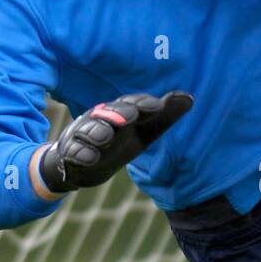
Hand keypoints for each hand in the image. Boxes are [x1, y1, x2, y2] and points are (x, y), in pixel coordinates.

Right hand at [38, 91, 193, 193]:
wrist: (84, 163)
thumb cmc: (119, 142)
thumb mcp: (145, 131)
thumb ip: (164, 116)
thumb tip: (189, 98)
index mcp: (121, 112)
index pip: (132, 104)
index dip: (144, 104)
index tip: (157, 107)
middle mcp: (101, 119)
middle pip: (109, 113)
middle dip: (118, 114)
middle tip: (129, 118)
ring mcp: (84, 135)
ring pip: (89, 130)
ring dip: (97, 132)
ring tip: (105, 138)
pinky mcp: (71, 152)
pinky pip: (74, 152)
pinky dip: (81, 154)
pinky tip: (90, 158)